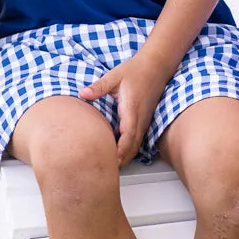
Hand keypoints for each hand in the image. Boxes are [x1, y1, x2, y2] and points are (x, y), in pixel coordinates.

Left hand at [79, 49, 173, 166]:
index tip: (110, 162)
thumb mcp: (115, 76)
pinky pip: (137, 139)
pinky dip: (128, 149)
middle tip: (106, 172)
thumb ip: (99, 87)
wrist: (156, 65)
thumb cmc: (136, 70)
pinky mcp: (144, 120)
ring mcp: (144, 121)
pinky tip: (118, 153)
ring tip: (110, 168)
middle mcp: (140, 119)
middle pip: (133, 147)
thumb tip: (82, 94)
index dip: (119, 151)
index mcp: (132, 110)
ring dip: (125, 157)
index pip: (127, 136)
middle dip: (121, 161)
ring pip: (136, 145)